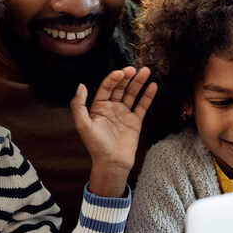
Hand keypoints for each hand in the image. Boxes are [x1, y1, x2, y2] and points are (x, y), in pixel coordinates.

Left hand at [71, 66, 157, 197]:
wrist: (112, 163)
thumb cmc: (96, 146)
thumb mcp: (83, 125)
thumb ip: (79, 105)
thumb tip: (81, 85)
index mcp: (98, 107)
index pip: (107, 87)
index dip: (113, 79)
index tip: (120, 72)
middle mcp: (112, 108)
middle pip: (120, 88)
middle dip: (127, 77)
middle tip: (134, 69)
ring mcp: (124, 113)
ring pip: (132, 94)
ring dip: (139, 82)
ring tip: (146, 71)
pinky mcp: (135, 121)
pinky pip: (142, 105)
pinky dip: (148, 96)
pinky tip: (153, 85)